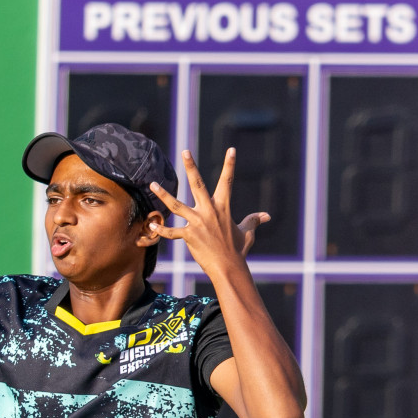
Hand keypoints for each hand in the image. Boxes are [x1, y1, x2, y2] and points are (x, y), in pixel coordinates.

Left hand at [147, 148, 270, 273]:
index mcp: (223, 207)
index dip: (230, 165)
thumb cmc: (238, 250)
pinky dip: (161, 229)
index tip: (231, 149)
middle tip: (184, 151)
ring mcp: (197, 223)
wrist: (229, 267)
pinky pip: (171, 232)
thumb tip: (267, 216)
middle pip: (198, 184)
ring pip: (176, 205)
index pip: (227, 181)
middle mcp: (209, 211)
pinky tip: (151, 224)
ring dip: (163, 195)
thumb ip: (253, 220)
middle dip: (191, 167)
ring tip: (152, 184)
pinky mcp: (189, 236)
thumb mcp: (248, 232)